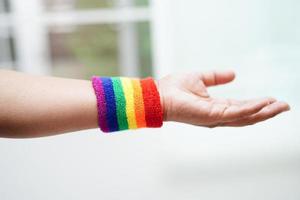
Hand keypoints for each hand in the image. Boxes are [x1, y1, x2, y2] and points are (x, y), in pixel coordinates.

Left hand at [157, 71, 289, 127]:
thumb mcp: (200, 78)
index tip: (272, 99)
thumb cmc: (174, 88)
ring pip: (246, 117)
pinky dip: (251, 109)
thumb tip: (234, 74)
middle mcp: (218, 115)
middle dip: (267, 112)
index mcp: (216, 106)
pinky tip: (264, 103)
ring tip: (281, 106)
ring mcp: (215, 117)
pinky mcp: (212, 115)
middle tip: (285, 106)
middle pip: (247, 115)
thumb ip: (216, 77)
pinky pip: (236, 113)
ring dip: (264, 112)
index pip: (241, 107)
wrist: (159, 95)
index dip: (257, 104)